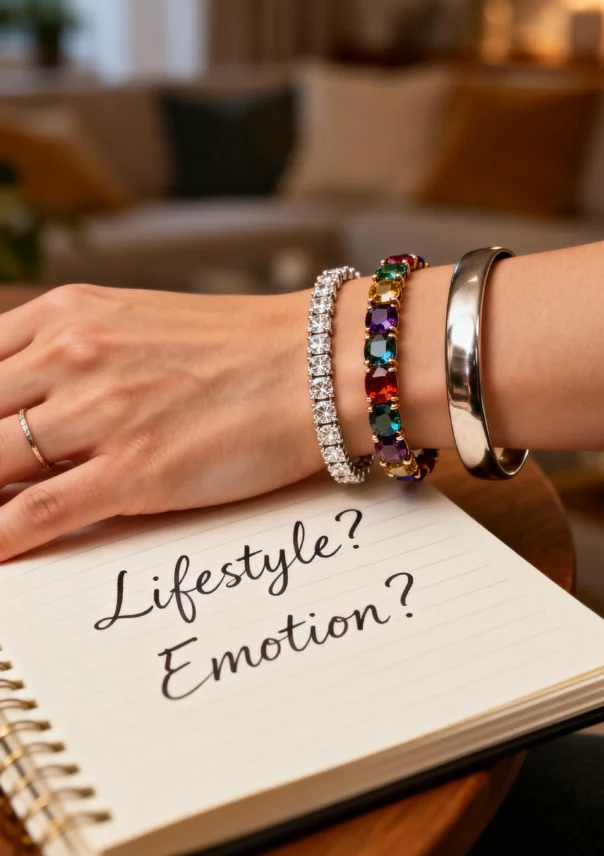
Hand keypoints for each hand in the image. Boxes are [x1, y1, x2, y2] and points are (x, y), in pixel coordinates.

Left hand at [0, 284, 322, 560]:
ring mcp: (101, 415)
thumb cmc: (241, 347)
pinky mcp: (134, 471)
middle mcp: (72, 355)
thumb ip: (74, 354)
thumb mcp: (137, 323)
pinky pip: (36, 515)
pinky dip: (2, 541)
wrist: (320, 364)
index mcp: (68, 314)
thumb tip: (22, 405)